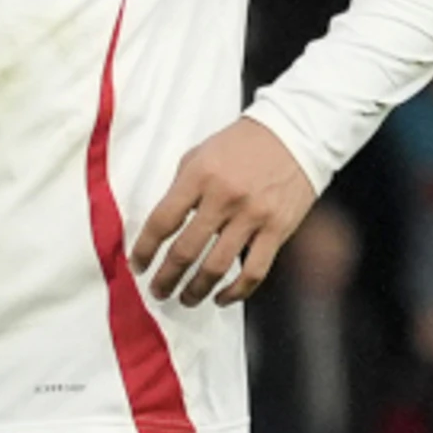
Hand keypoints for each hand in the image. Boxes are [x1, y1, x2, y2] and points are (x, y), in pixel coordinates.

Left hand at [130, 116, 316, 306]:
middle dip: (166, 277)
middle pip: (186, 250)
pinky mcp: (278, 229)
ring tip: (185, 299)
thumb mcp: (199, 155)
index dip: (144, 249)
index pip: (162, 222)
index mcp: (198, 177)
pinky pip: (255, 271)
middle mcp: (225, 198)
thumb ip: (180, 189)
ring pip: (217, 266)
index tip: (137, 265)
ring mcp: (253, 216)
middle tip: (157, 290)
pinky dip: (236, 291)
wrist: (295, 133)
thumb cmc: (242, 144)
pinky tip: (222, 298)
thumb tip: (162, 226)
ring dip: (196, 290)